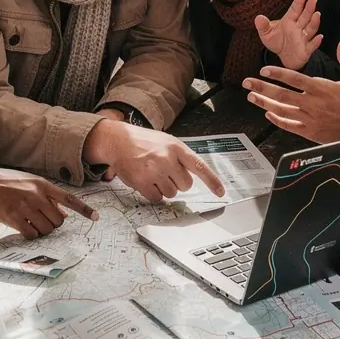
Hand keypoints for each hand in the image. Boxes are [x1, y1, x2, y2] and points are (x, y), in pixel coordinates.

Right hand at [0, 166, 98, 238]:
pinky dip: (30, 235)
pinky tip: (23, 228)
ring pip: (47, 229)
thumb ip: (46, 196)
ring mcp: (26, 207)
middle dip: (53, 224)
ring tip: (30, 222)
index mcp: (42, 184)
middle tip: (41, 220)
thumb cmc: (5, 182)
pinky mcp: (14, 218)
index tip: (96, 218)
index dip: (84, 210)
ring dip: (42, 231)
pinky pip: (32, 234)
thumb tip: (62, 214)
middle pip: (58, 220)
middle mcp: (37, 195)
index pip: (69, 199)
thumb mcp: (28, 182)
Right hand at [83, 121, 225, 203]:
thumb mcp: (166, 141)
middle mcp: (167, 158)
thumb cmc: (144, 142)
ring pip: (171, 193)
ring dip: (164, 188)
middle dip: (177, 182)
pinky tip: (146, 181)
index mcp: (176, 147)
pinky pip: (156, 198)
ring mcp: (154, 170)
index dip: (212, 181)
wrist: (118, 140)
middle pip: (186, 185)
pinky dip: (152, 193)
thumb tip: (195, 175)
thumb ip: (181, 156)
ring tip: (153, 173)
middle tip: (166, 172)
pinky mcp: (142, 182)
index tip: (221, 192)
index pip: (199, 166)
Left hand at [242, 38, 339, 143]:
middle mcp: (312, 104)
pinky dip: (277, 120)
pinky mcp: (310, 132)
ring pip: (282, 110)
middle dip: (262, 88)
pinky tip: (268, 114)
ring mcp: (310, 119)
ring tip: (251, 97)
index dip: (278, 73)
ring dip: (264, 103)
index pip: (295, 79)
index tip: (263, 69)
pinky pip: (289, 126)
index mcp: (322, 89)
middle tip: (246, 83)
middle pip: (282, 95)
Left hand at [255, 0, 322, 70]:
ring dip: (314, 22)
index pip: (295, 9)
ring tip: (316, 14)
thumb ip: (263, 26)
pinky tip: (319, 37)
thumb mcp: (266, 34)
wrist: (283, 58)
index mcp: (289, 21)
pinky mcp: (306, 50)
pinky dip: (316, 42)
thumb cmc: (277, 42)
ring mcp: (303, 39)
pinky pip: (312, 45)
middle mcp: (298, 28)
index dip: (299, 2)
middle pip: (305, 16)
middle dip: (309, 8)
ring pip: (310, 29)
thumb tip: (258, 18)